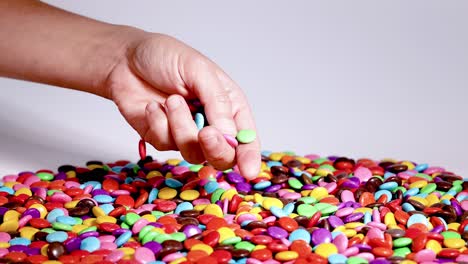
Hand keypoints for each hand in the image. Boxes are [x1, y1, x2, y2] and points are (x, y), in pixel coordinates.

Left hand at [105, 32, 259, 178]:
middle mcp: (211, 124)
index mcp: (229, 106)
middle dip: (216, 149)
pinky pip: (166, 144)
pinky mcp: (163, 139)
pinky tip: (153, 106)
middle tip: (205, 133)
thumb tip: (230, 136)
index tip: (248, 171)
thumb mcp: (198, 70)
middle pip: (223, 155)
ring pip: (193, 153)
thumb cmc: (166, 56)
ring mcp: (186, 134)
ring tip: (171, 100)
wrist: (124, 59)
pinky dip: (159, 123)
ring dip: (181, 126)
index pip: (245, 138)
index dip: (249, 157)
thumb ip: (217, 103)